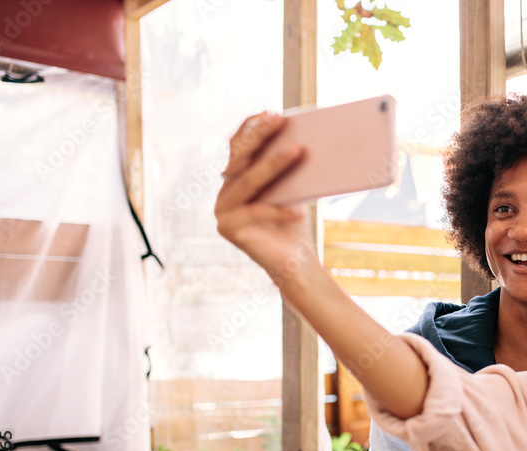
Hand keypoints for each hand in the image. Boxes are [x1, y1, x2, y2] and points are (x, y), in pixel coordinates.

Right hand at [214, 112, 312, 286]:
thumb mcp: (291, 189)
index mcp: (235, 180)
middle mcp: (224, 192)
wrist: (294, 261)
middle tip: (280, 120)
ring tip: (297, 150)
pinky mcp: (228, 229)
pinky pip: (257, 213)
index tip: (270, 112)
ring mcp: (222, 210)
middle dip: (260, 136)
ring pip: (249, 182)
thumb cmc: (294, 222)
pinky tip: (300, 210)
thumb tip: (303, 135)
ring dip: (274, 164)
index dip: (251, 127)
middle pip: (241, 158)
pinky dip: (281, 211)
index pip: (238, 146)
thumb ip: (286, 167)